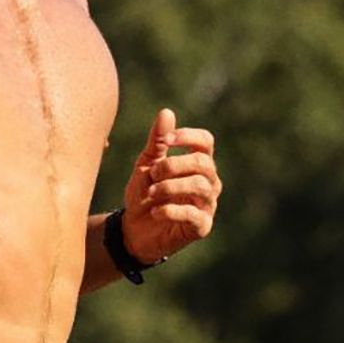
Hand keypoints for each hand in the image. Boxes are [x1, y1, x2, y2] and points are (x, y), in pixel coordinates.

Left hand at [118, 109, 220, 264]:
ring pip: (200, 186)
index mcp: (198, 164)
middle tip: (153, 173)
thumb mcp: (146, 164)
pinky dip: (171, 210)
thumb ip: (157, 142)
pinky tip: (155, 211)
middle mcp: (209, 182)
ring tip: (151, 193)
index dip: (187, 137)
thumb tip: (167, 112)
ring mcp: (208, 205)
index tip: (165, 141)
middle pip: (203, 163)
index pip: (206, 141)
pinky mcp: (202, 227)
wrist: (134, 230)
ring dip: (171, 186)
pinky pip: (193, 215)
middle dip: (174, 165)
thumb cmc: (145, 194)